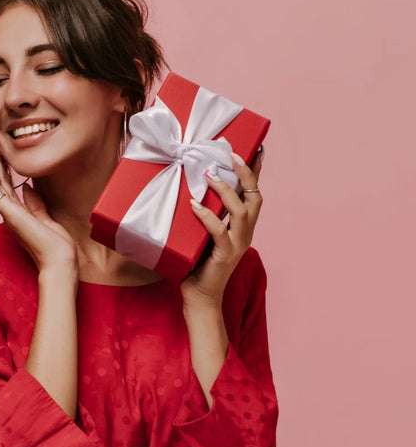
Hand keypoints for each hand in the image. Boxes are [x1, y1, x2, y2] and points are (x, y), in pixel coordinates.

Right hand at [0, 141, 76, 275]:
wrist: (59, 260)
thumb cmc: (55, 245)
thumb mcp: (45, 217)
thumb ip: (34, 202)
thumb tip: (26, 186)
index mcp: (18, 213)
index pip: (6, 185)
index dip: (2, 168)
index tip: (0, 152)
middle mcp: (10, 212)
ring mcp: (8, 213)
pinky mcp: (10, 214)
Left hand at [181, 149, 263, 309]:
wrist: (200, 297)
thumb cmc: (197, 266)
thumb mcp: (202, 235)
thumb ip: (204, 217)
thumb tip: (190, 191)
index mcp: (242, 227)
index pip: (253, 194)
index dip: (256, 172)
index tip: (256, 149)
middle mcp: (245, 233)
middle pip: (255, 197)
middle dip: (246, 174)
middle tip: (230, 155)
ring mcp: (238, 244)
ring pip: (242, 211)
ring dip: (226, 191)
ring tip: (209, 176)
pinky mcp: (225, 255)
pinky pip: (219, 231)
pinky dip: (207, 217)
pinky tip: (194, 205)